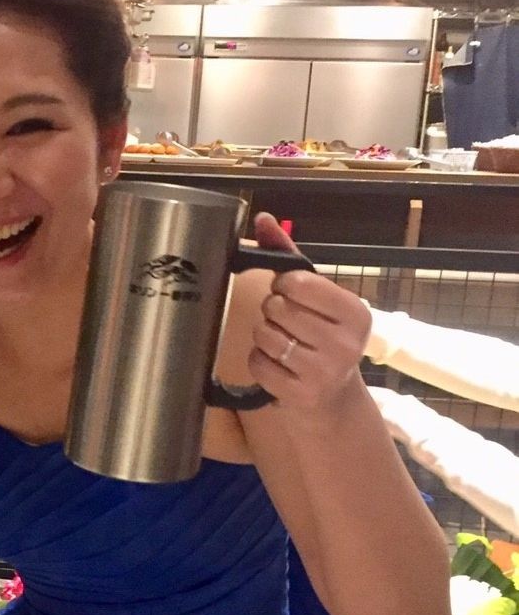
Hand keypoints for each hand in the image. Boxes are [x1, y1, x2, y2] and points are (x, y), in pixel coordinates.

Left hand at [247, 213, 371, 412]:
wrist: (333, 394)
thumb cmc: (322, 333)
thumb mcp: (316, 294)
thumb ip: (288, 255)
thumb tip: (263, 219)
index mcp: (355, 312)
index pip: (297, 282)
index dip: (282, 284)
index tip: (290, 293)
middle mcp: (346, 343)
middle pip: (276, 308)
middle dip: (272, 311)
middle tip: (286, 321)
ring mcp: (324, 372)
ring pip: (264, 335)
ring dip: (263, 335)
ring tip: (281, 341)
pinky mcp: (300, 394)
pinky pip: (257, 364)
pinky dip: (259, 360)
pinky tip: (276, 363)